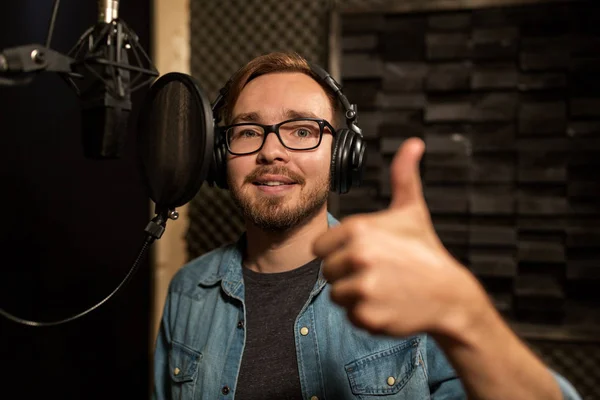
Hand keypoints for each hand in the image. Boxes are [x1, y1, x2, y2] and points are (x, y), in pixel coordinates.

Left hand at [313, 137, 485, 337]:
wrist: (450, 295)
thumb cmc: (425, 250)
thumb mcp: (412, 210)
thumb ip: (403, 176)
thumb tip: (413, 143)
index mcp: (358, 228)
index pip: (320, 247)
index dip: (339, 252)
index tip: (365, 254)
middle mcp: (358, 256)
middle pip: (327, 272)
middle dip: (347, 274)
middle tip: (378, 273)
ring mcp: (363, 287)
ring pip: (336, 295)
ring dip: (355, 295)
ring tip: (384, 288)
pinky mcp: (367, 315)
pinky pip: (349, 315)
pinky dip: (365, 314)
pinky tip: (388, 304)